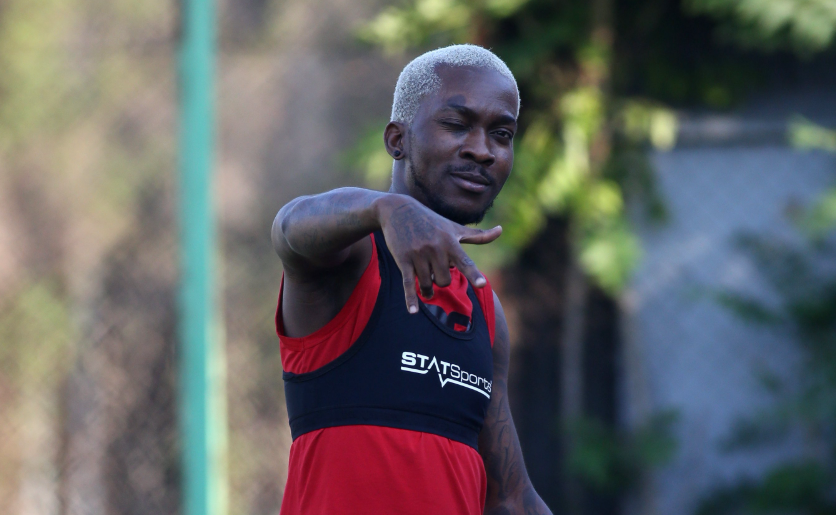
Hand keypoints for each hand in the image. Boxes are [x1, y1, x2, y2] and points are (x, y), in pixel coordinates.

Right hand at [375, 194, 501, 313]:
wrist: (398, 210)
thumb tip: (501, 230)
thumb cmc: (431, 221)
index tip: (482, 284)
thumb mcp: (454, 227)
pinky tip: (413, 311)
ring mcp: (418, 254)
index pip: (465, 262)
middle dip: (441, 281)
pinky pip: (409, 283)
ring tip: (426, 289)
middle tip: (436, 273)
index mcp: (450, 242)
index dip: (474, 274)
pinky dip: (411, 299)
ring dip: (427, 290)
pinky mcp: (403, 260)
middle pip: (444, 280)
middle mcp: (436, 248)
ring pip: (428, 284)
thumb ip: (478, 235)